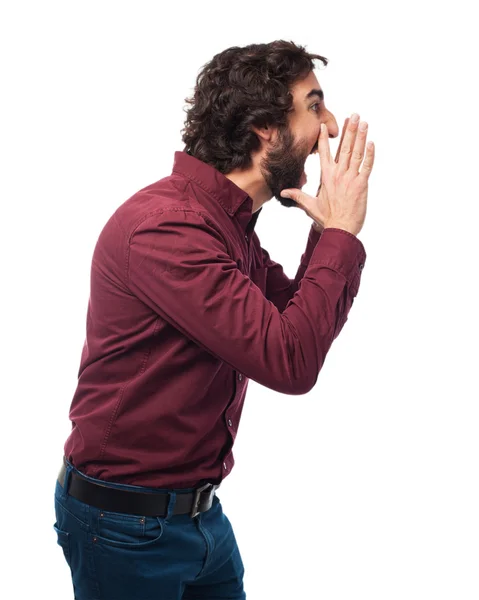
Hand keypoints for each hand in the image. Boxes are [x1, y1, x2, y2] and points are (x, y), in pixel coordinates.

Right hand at [281, 114, 374, 235]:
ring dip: (360, 137)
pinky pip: (366, 166)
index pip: (323, 153)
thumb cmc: (326, 218)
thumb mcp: (309, 205)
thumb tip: (283, 192)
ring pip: (355, 153)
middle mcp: (337, 174)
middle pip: (343, 148)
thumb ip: (297, 195)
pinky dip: (370, 154)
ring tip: (363, 122)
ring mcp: (350, 178)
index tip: (325, 124)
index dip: (324, 138)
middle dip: (348, 130)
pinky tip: (371, 143)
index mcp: (325, 177)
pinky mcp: (361, 184)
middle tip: (353, 115)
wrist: (339, 229)